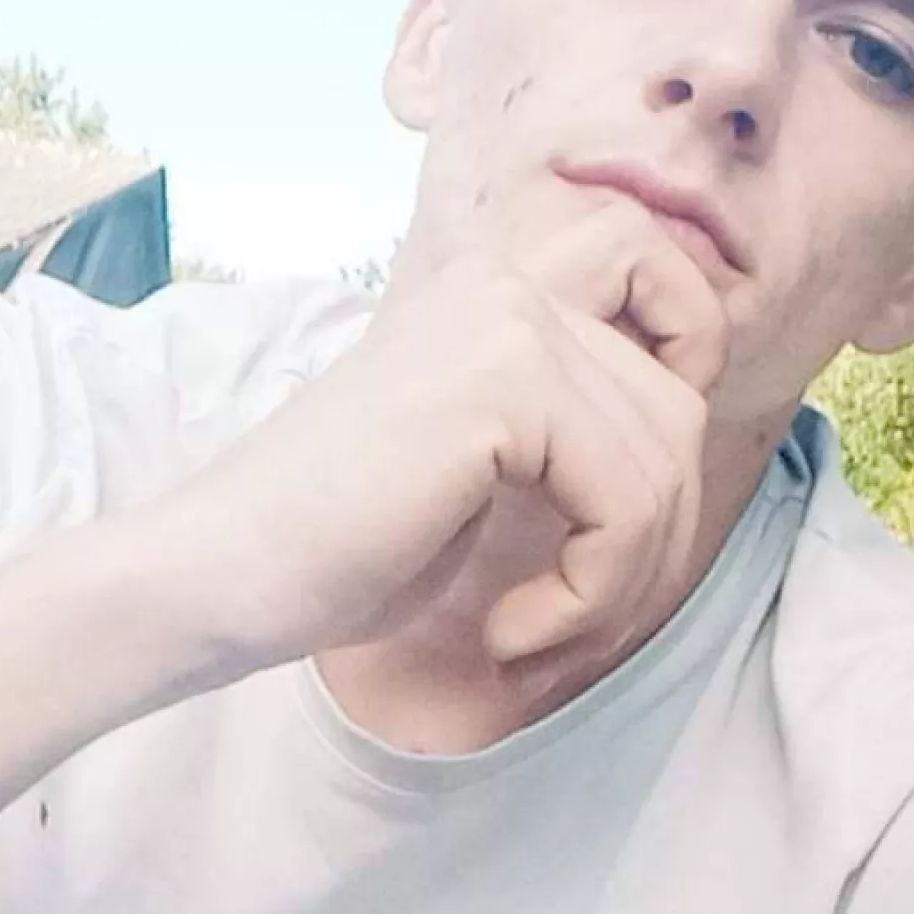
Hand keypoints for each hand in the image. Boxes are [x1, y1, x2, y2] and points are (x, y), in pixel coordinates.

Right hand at [170, 193, 728, 674]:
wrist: (225, 571)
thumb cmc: (340, 542)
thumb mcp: (485, 461)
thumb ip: (572, 421)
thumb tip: (688, 431)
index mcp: (496, 286)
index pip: (665, 281)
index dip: (689, 364)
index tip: (626, 484)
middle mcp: (507, 281)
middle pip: (677, 405)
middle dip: (651, 538)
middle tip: (571, 615)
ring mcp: (507, 320)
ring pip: (663, 464)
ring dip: (620, 582)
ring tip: (538, 631)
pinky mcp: (504, 382)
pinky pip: (627, 502)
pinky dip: (590, 592)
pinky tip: (515, 628)